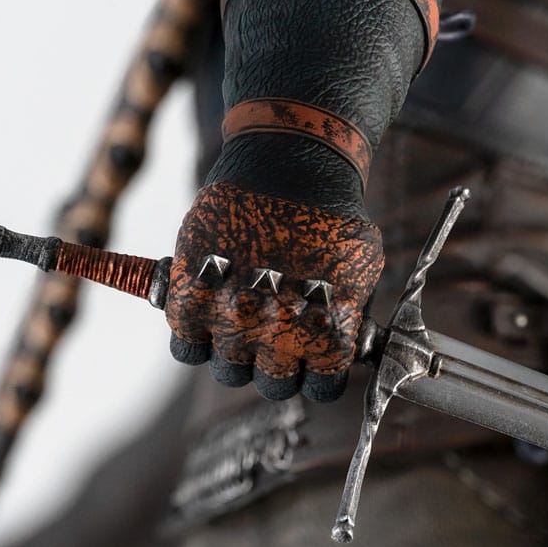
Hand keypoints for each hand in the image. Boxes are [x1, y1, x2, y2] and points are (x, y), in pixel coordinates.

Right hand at [165, 180, 382, 401]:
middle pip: (272, 386)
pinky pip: (186, 347)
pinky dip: (195, 336)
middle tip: (274, 335)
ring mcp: (231, 316)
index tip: (311, 355)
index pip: (319, 387)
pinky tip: (209, 312)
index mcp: (327, 332)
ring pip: (227, 371)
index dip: (315, 371)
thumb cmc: (331, 212)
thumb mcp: (362, 269)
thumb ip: (348, 316)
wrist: (289, 159)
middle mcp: (278, 332)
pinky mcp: (191, 295)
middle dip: (276, 363)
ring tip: (240, 319)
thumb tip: (342, 350)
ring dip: (235, 351)